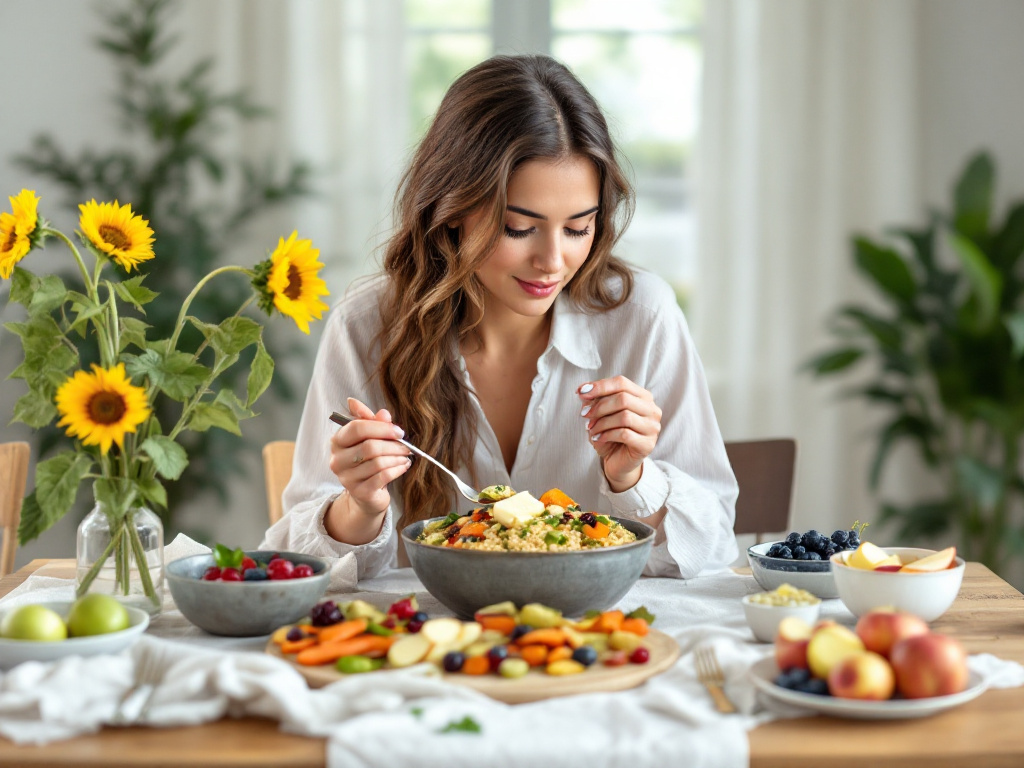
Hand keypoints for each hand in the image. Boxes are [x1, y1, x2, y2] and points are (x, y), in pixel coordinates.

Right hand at [328, 397, 411, 515]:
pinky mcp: (360, 492)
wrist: (366, 493)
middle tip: (406, 446)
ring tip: (405, 456)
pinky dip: (397, 469)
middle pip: (369, 446)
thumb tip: (383, 413)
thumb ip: (374, 423)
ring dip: (397, 458)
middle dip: (393, 445)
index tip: (398, 431)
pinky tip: (403, 466)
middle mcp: (337, 460)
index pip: (356, 428)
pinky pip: (383, 476)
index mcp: (337, 441)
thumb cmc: (368, 460)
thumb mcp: (370, 438)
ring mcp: (347, 478)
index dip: (381, 427)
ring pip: (378, 462)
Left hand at [577, 376, 661, 492]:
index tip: (580, 392)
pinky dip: (607, 434)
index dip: (600, 386)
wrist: (617, 461)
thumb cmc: (610, 434)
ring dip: (602, 422)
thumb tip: (583, 391)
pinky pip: (625, 434)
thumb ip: (595, 400)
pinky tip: (598, 438)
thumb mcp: (601, 414)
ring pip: (624, 416)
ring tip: (590, 429)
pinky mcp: (647, 444)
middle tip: (584, 415)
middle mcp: (652, 410)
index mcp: (643, 396)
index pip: (622, 383)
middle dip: (599, 406)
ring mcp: (652, 428)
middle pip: (623, 398)